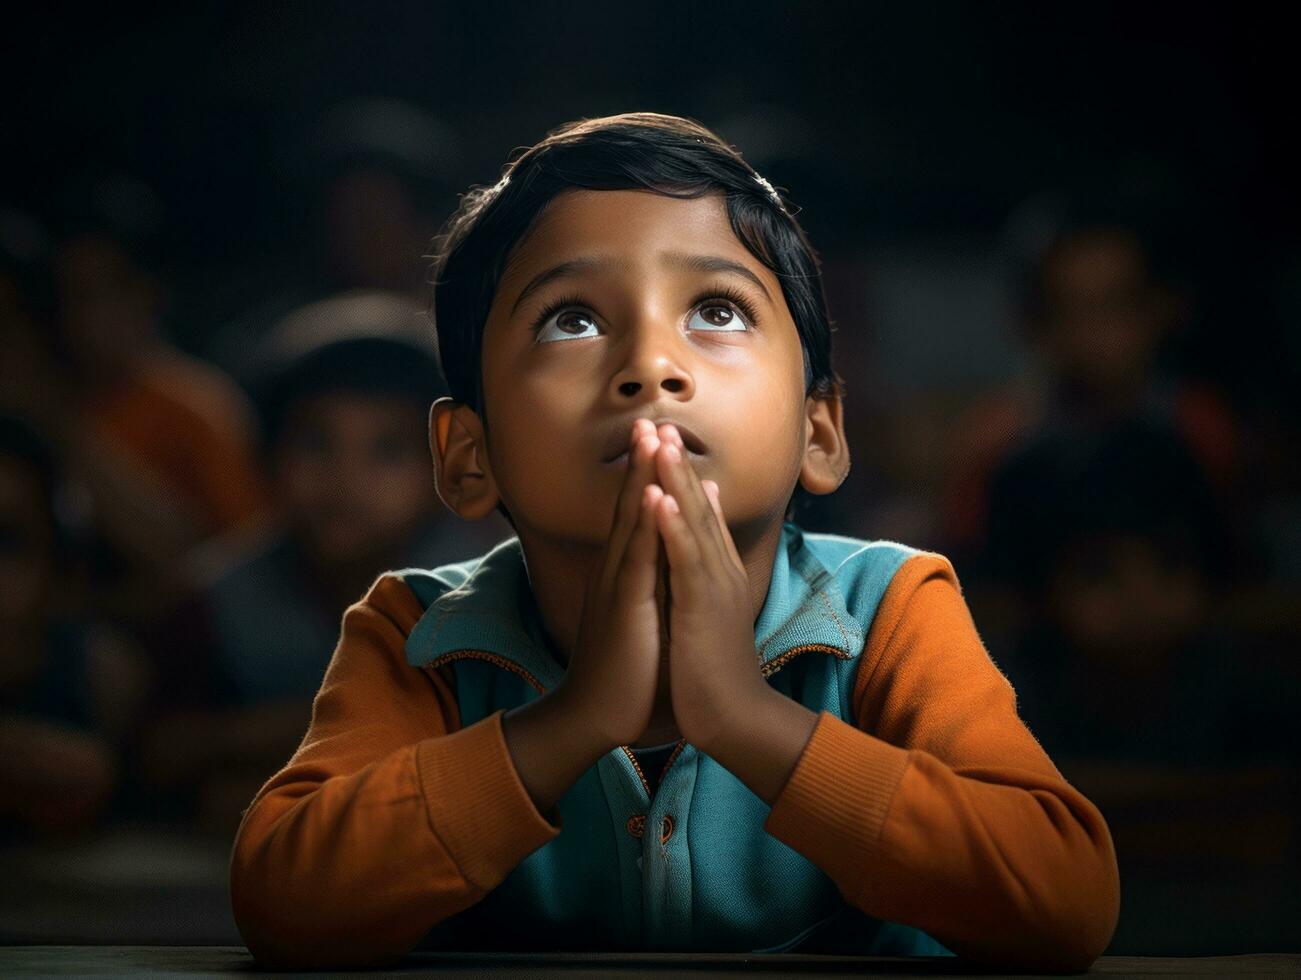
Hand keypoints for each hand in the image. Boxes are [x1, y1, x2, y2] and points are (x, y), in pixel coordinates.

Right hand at [555, 419, 668, 748]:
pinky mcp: (624, 608)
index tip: (660, 439)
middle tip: (651, 418)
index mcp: (624, 575)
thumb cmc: (624, 671)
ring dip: (641, 476)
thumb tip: (666, 566)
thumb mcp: (643, 620)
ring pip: (631, 521)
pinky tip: (651, 493)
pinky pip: (637, 558)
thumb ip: (651, 590)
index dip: (647, 476)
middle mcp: (616, 572)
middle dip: (642, 461)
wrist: (595, 717)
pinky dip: (644, 524)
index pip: (636, 516)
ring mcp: (617, 586)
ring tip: (650, 436)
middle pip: (630, 505)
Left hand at [651, 423, 769, 752]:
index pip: (700, 512)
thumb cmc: (715, 671)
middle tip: (658, 418)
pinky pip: (685, 560)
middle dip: (675, 460)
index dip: (681, 472)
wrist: (735, 719)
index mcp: (717, 573)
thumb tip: (705, 552)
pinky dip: (672, 526)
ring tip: (657, 439)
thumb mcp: (712, 613)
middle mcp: (719, 571)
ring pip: (691, 522)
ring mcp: (712, 587)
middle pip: (697, 505)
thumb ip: (709, 573)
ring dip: (674, 478)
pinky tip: (658, 497)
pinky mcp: (701, 609)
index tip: (662, 435)